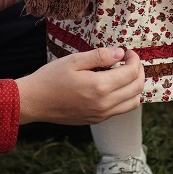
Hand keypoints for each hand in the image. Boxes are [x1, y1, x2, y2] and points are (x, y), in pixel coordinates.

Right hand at [16, 47, 144, 124]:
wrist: (34, 102)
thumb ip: (100, 56)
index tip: (127, 52)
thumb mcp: (74, 60)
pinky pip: (121, 110)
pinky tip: (114, 86)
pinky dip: (126, 97)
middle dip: (138, 71)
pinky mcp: (96, 120)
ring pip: (133, 102)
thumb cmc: (51, 78)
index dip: (134, 60)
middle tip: (129, 61)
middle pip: (137, 88)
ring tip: (125, 73)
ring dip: (135, 86)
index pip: (131, 73)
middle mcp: (104, 104)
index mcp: (100, 87)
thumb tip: (120, 53)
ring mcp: (101, 115)